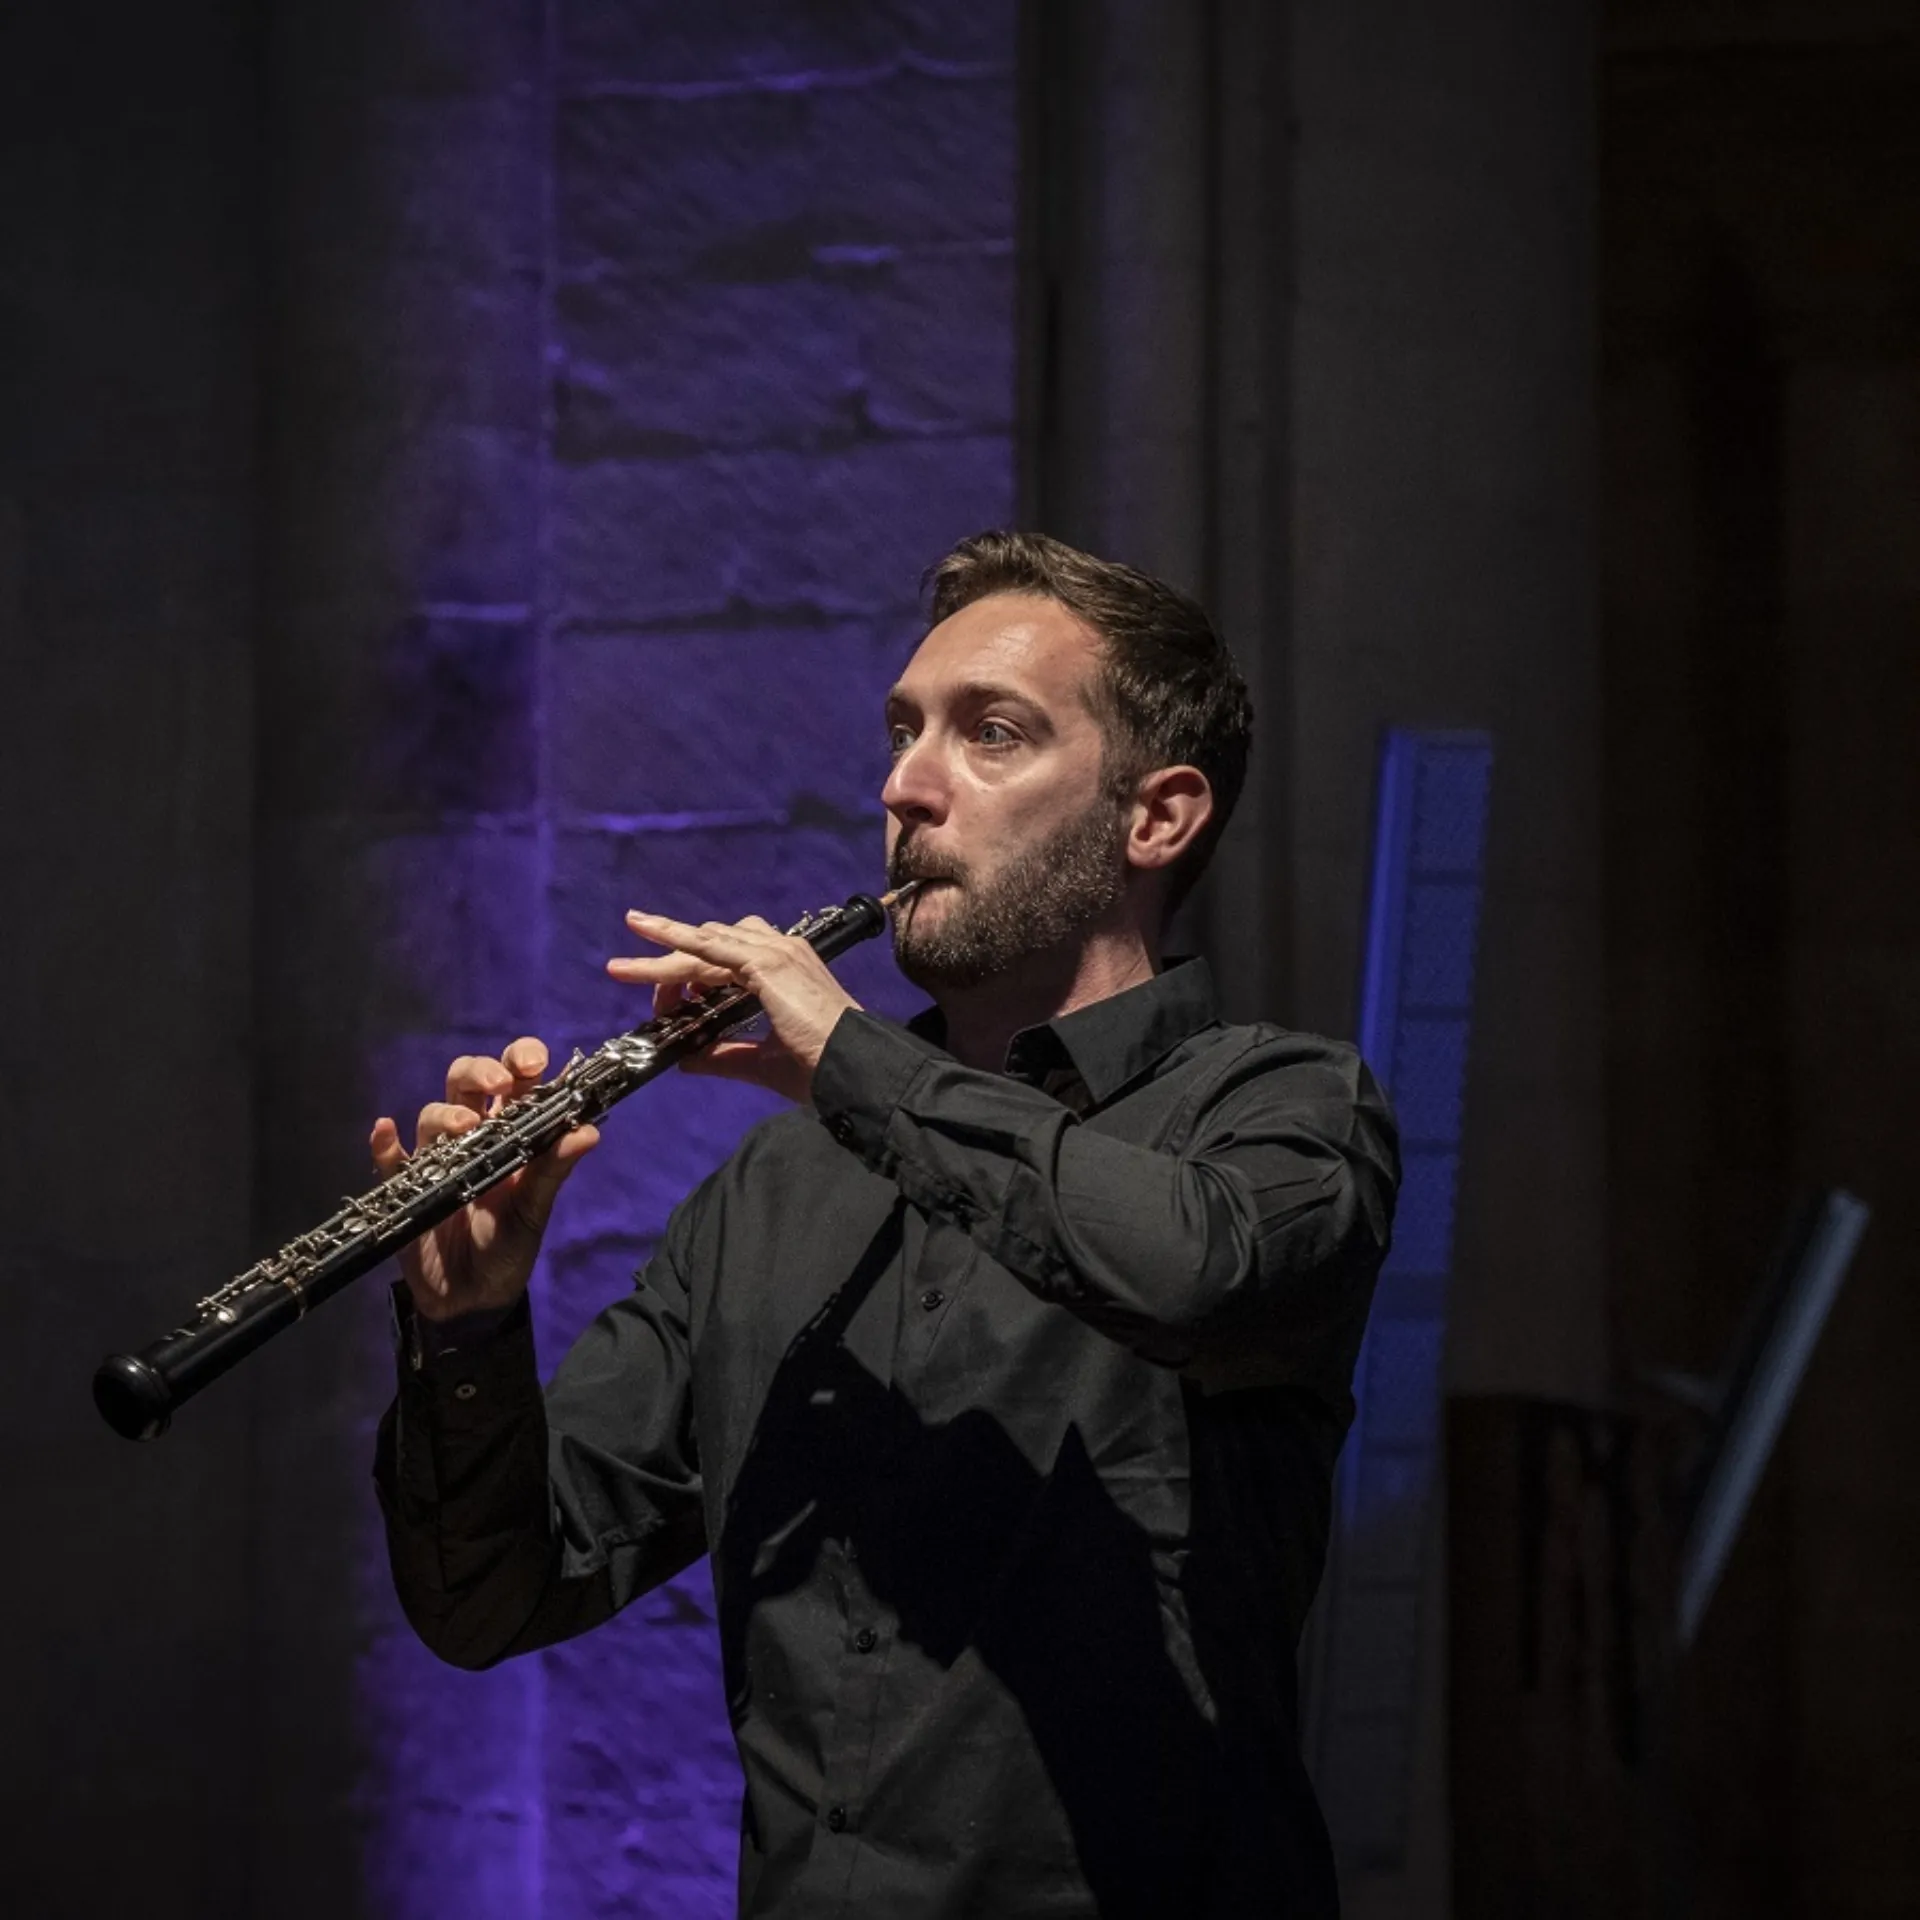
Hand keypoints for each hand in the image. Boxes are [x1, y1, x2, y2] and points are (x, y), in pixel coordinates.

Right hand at [368, 1037, 598, 1322]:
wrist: (474, 1299)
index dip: (521, 1060)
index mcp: (512, 1134)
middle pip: (466, 1082)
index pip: (515, 1081)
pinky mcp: (406, 1188)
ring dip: (446, 1112)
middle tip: (499, 1082)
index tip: (533, 1063)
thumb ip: (555, 1170)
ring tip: (466, 1127)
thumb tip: (589, 1131)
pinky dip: (384, 1143)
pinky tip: (385, 1130)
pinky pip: (388, 1160)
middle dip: (480, 1071)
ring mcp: (436, 1160)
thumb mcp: (535, 1210)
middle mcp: (473, 1138)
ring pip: (432, 1114)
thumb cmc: (509, 1247)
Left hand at [607, 911, 859, 1105]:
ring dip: (662, 955)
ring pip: (704, 946)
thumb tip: (686, 1059)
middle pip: (710, 947)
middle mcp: (781, 953)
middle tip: (623, 968)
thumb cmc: (821, 1066)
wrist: (853, 1067)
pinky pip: (711, 949)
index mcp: (784, 972)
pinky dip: (679, 942)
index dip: (690, 976)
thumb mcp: (762, 1062)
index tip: (664, 995)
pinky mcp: (767, 964)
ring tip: (621, 967)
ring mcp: (775, 954)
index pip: (726, 961)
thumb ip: (724, 1056)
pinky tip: (650, 938)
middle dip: (667, 961)